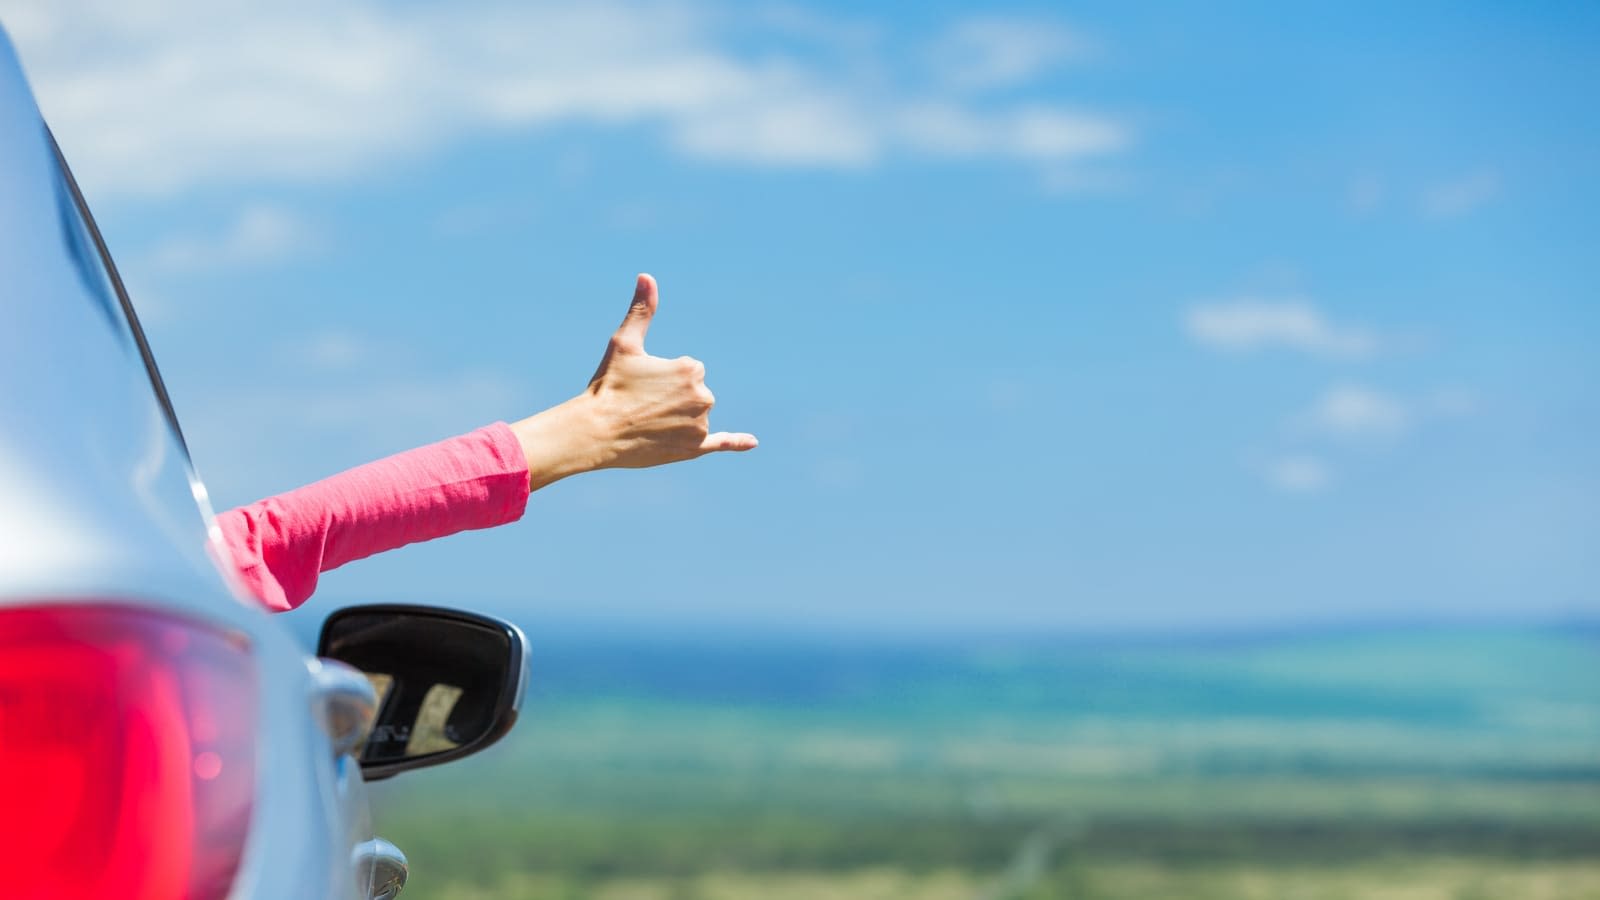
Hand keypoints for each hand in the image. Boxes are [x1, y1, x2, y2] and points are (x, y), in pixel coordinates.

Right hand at [510, 274, 756, 490]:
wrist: (595, 431)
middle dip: (671, 397)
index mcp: (691, 369)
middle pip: (693, 392)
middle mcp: (703, 397)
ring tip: (646, 422)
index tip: (642, 383)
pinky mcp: (694, 449)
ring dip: (675, 418)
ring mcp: (699, 425)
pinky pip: (721, 443)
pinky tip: (752, 442)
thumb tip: (647, 275)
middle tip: (641, 404)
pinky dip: (736, 443)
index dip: (662, 377)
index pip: (687, 370)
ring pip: (694, 416)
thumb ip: (641, 311)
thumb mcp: (624, 344)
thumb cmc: (608, 385)